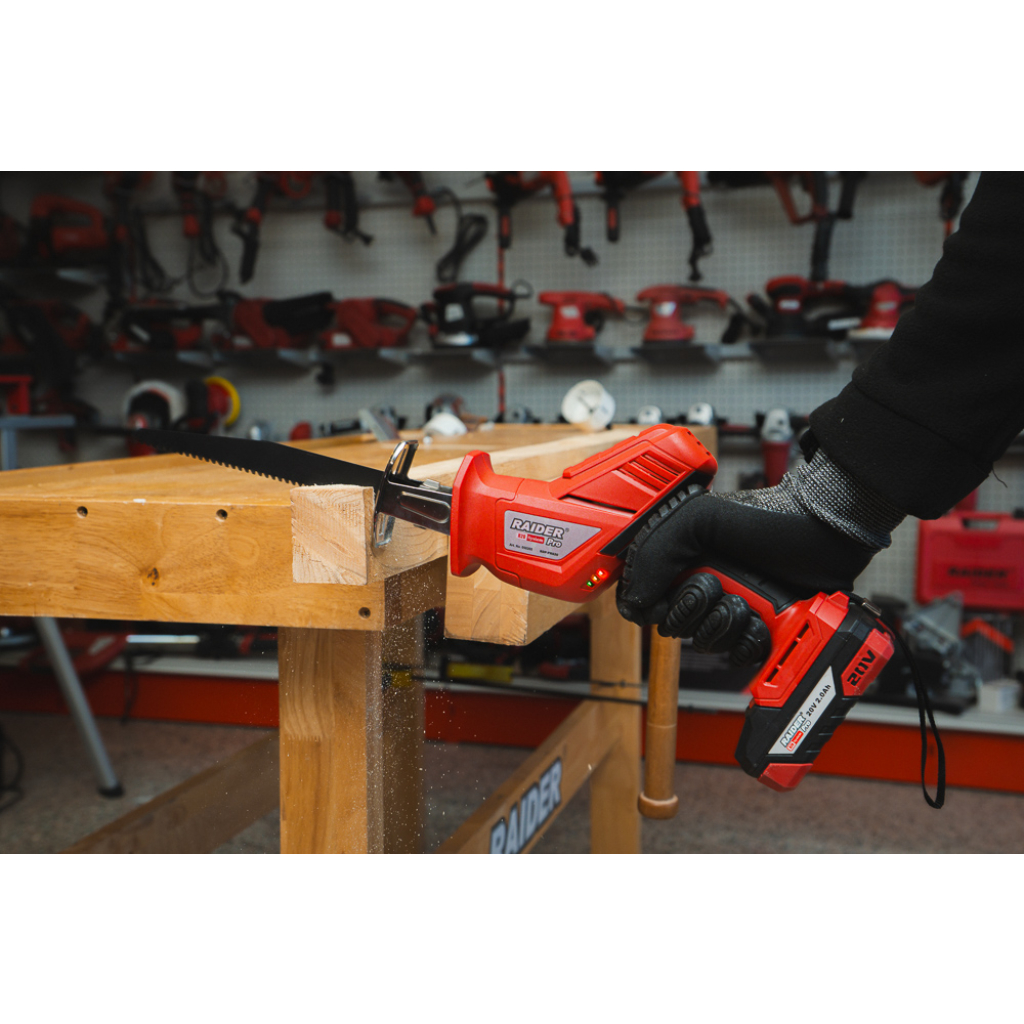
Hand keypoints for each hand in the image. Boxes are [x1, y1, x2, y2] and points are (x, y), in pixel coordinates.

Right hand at [615, 448, 903, 660]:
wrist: (824, 535)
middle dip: (697, 611)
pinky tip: (763, 621)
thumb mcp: (699, 520)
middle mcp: (699, 585)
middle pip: (673, 627)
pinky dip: (749, 642)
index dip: (654, 606)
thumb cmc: (767, 519)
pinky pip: (738, 656)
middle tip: (720, 585)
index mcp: (679, 561)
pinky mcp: (756, 629)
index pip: (641, 600)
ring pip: (706, 644)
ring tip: (749, 601)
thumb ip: (655, 552)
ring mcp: (728, 608)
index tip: (671, 596)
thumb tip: (633, 602)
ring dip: (727, 626)